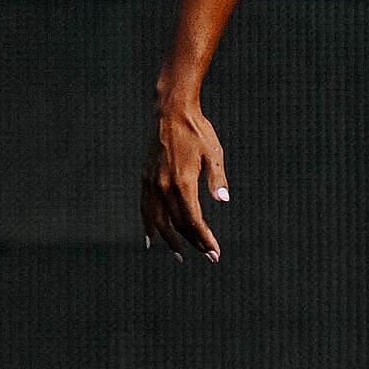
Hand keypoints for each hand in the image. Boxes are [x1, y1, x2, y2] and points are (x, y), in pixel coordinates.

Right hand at [141, 99, 230, 262]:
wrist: (172, 112)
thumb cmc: (198, 132)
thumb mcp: (215, 153)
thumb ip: (217, 178)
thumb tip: (223, 200)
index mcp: (182, 182)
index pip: (193, 220)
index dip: (204, 238)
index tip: (215, 252)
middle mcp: (163, 187)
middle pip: (177, 224)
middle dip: (194, 242)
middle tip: (209, 256)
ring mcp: (151, 184)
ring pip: (158, 221)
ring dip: (169, 240)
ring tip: (179, 256)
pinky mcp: (145, 179)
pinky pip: (145, 208)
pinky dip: (148, 226)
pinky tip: (151, 240)